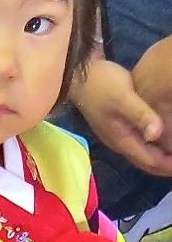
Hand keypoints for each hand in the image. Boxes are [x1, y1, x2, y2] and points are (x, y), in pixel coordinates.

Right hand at [70, 59, 171, 176]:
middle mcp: (120, 142)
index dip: (168, 165)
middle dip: (165, 166)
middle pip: (146, 162)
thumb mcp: (124, 99)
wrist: (78, 76)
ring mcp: (118, 135)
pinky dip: (153, 146)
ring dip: (160, 157)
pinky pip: (140, 144)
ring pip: (143, 154)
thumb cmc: (101, 86)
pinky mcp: (119, 126)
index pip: (149, 161)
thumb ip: (141, 116)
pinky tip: (163, 138)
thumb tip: (156, 134)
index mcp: (122, 140)